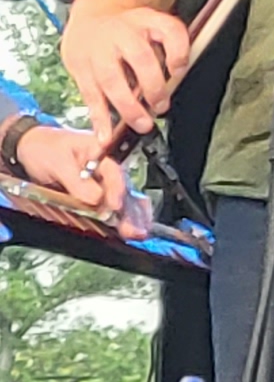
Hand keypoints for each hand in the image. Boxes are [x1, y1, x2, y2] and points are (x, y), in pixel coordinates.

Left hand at [14, 122, 149, 234]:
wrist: (28, 150)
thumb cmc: (44, 148)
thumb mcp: (57, 161)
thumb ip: (76, 180)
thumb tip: (95, 199)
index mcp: (101, 153)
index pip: (114, 173)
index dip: (117, 190)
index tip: (116, 206)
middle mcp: (107, 169)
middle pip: (125, 190)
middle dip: (130, 210)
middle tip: (132, 228)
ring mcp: (104, 184)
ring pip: (125, 200)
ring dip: (132, 217)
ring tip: (136, 233)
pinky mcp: (98, 197)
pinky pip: (115, 208)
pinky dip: (125, 218)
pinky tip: (132, 229)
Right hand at [58, 5, 188, 133]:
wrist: (92, 17)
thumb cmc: (131, 28)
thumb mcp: (157, 25)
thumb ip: (174, 47)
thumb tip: (179, 76)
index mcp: (147, 21)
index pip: (171, 32)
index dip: (179, 54)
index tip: (180, 72)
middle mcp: (121, 34)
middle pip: (140, 57)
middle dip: (154, 85)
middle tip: (161, 106)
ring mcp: (98, 51)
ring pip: (112, 79)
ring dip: (128, 106)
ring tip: (142, 125)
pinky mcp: (80, 68)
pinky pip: (90, 95)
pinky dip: (99, 118)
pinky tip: (105, 135)